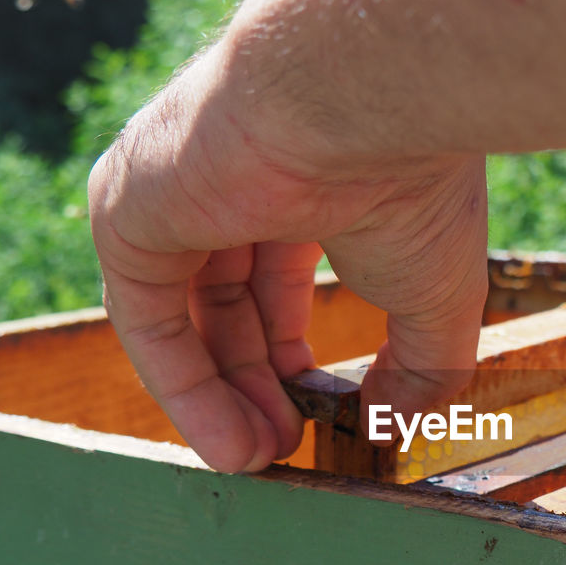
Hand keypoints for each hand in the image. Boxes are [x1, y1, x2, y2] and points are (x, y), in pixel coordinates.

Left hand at [88, 42, 488, 473]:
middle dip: (253, 389)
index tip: (317, 421)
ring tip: (258, 461)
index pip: (271, 284)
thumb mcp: (437, 299)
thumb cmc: (412, 186)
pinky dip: (184, 388)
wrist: (363, 103)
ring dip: (218, 400)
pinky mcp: (128, 209)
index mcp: (294, 188)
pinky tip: (231, 444)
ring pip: (181, 317)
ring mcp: (171, 194)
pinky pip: (145, 316)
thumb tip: (398, 428)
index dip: (288, 360)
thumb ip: (421, 368)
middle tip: (282, 452)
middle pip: (223, 309)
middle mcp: (225, 187)